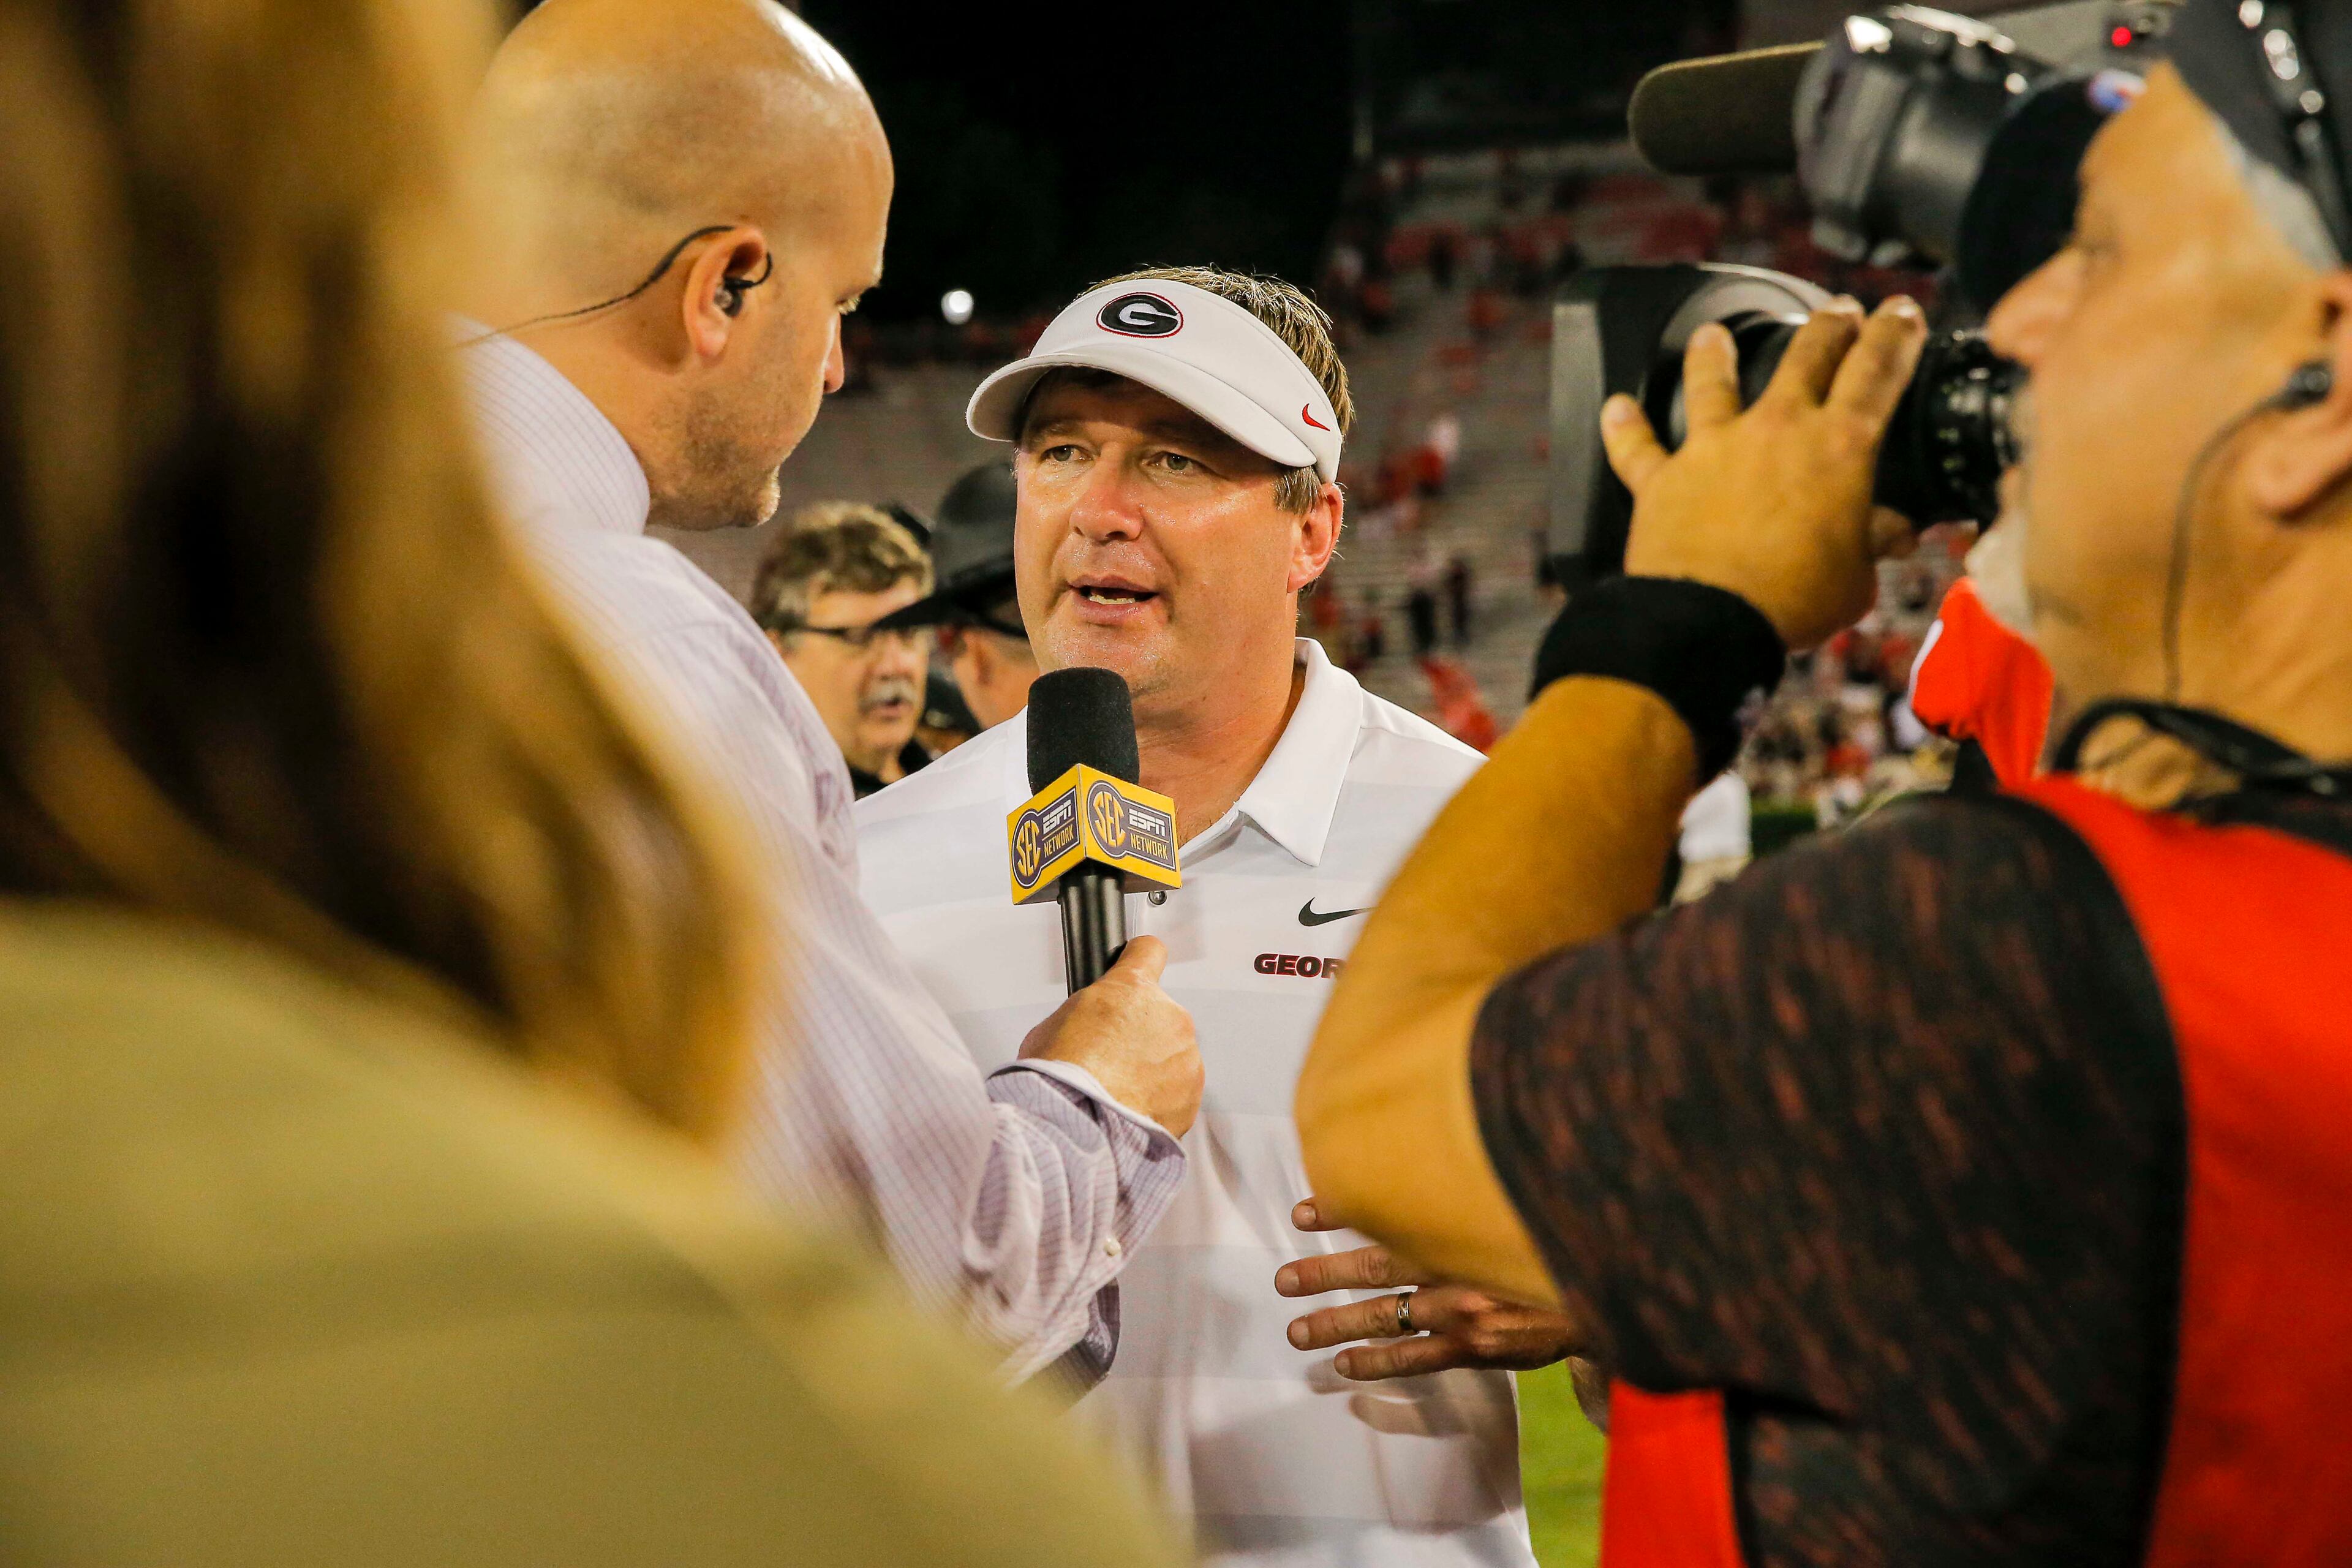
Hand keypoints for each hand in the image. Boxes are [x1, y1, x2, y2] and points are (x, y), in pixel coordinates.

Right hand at [1018, 936, 1203, 1137]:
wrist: (1076, 1123)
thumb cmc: (1061, 1074)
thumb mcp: (1056, 1024)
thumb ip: (1088, 1015)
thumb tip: (1090, 1027)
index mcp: (1133, 989)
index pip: (1149, 951)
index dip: (1139, 959)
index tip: (1138, 966)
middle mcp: (1169, 1016)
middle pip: (1158, 1015)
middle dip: (1139, 1033)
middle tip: (1109, 1059)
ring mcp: (1185, 1056)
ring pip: (1172, 1055)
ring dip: (1152, 1068)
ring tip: (1117, 1090)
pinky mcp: (1192, 1094)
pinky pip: (1179, 1091)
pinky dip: (1161, 1099)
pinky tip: (1131, 1109)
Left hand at [1273, 1198, 1581, 1380]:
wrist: (1603, 1288)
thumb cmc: (1544, 1243)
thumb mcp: (1500, 1208)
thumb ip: (1456, 1203)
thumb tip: (1403, 1185)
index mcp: (1459, 1224)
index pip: (1387, 1213)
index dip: (1342, 1211)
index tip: (1303, 1212)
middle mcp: (1457, 1263)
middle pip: (1375, 1266)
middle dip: (1324, 1272)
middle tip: (1283, 1280)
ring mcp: (1465, 1309)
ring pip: (1385, 1315)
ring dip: (1336, 1321)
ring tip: (1297, 1328)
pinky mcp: (1477, 1347)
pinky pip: (1415, 1358)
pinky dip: (1376, 1361)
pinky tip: (1344, 1364)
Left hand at [1603, 294, 1929, 650]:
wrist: (1710, 621)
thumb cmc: (1791, 602)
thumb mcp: (1856, 577)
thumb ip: (1874, 544)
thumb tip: (1896, 533)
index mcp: (1839, 447)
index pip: (1878, 370)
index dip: (1896, 334)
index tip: (1902, 312)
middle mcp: (1776, 430)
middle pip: (1807, 355)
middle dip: (1830, 326)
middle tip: (1839, 311)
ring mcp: (1714, 448)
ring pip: (1711, 381)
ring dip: (1713, 354)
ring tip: (1712, 334)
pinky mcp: (1661, 479)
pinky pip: (1637, 446)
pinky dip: (1625, 426)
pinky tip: (1616, 408)